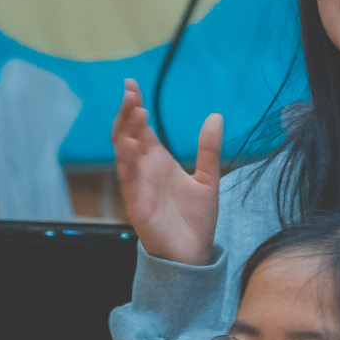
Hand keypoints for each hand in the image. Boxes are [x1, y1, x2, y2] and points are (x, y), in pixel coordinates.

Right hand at [112, 79, 221, 265]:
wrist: (194, 255)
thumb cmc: (195, 220)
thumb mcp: (207, 179)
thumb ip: (209, 150)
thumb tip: (216, 116)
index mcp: (156, 162)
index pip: (138, 128)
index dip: (133, 106)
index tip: (132, 84)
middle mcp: (143, 172)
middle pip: (125, 136)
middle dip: (126, 114)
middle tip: (131, 93)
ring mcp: (138, 188)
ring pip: (124, 156)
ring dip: (127, 134)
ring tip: (137, 112)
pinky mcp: (138, 207)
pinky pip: (129, 182)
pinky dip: (129, 164)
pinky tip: (133, 146)